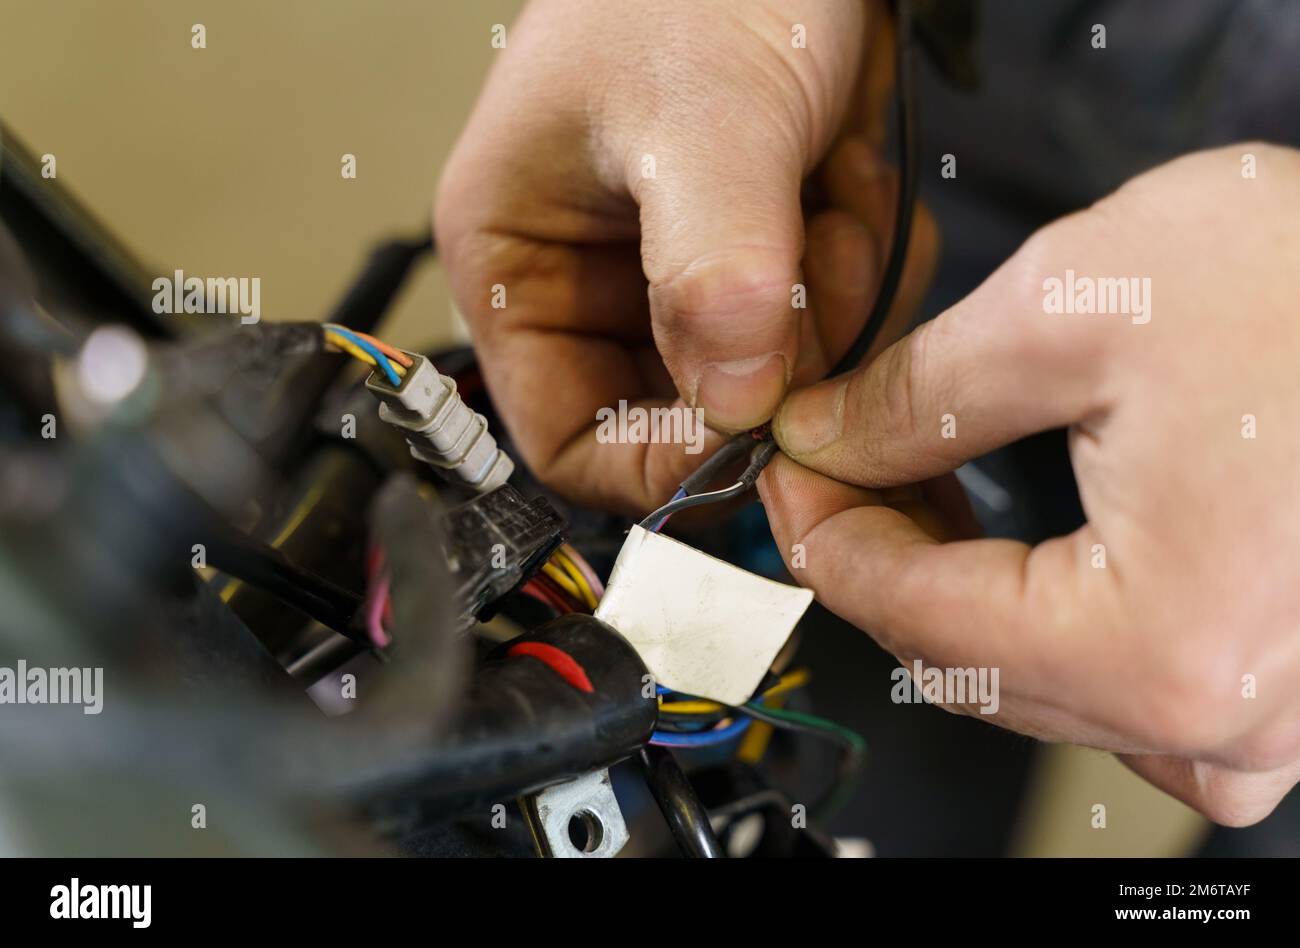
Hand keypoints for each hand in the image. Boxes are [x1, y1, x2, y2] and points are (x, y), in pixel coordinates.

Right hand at [436, 0, 935, 514]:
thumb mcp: (700, 116)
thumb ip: (711, 267)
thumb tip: (734, 406)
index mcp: (520, 264)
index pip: (571, 442)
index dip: (662, 461)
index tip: (759, 429)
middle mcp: (595, 285)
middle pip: (686, 418)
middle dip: (770, 366)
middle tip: (815, 270)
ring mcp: (684, 276)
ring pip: (771, 380)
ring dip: (829, 308)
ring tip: (830, 192)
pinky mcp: (761, 258)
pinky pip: (828, 326)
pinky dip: (863, 271)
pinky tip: (850, 180)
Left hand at [761, 143, 1299, 824]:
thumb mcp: (1077, 305)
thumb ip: (919, 396)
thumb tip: (830, 441)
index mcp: (1164, 645)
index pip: (915, 620)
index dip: (823, 536)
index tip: (790, 474)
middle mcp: (1225, 713)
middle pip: (971, 668)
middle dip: (880, 563)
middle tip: (831, 472)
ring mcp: (1272, 710)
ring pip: (1044, 691)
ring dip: (957, 602)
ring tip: (913, 498)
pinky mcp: (1292, 676)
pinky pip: (1135, 698)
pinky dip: (1051, 632)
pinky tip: (1017, 560)